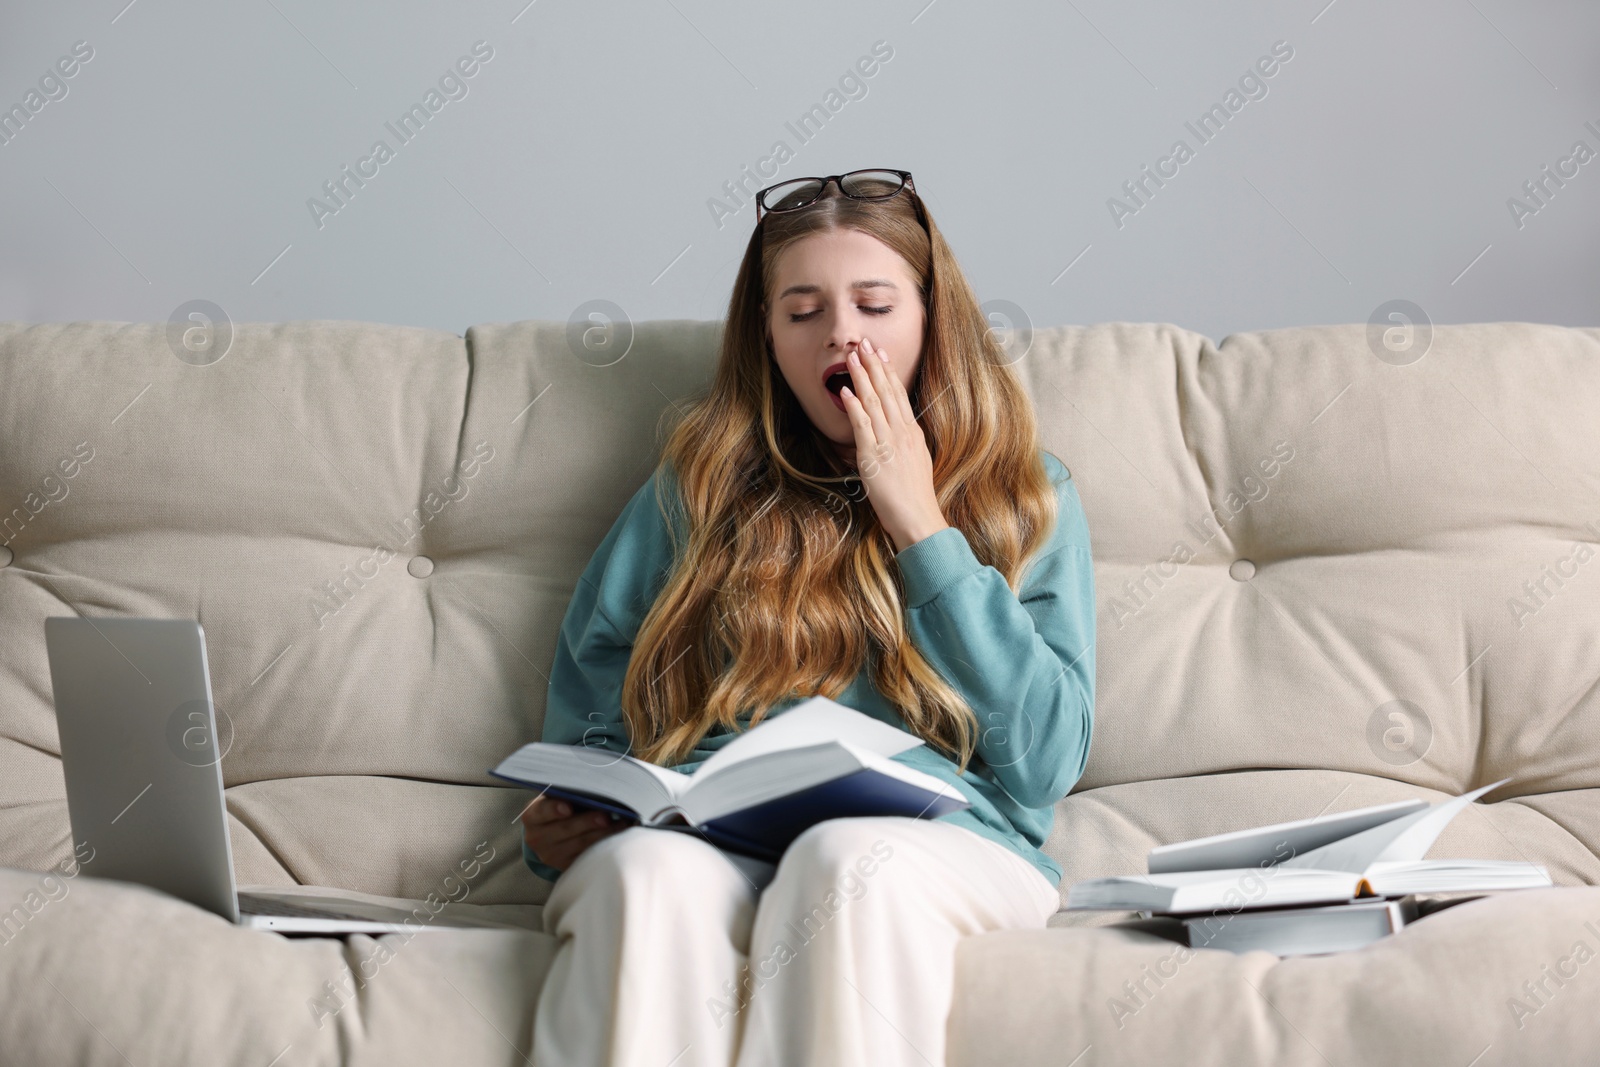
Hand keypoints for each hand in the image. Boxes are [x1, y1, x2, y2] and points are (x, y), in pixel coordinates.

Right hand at [520, 794, 630, 872]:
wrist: (550, 834)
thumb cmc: (559, 806)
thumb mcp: (556, 797)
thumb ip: (568, 793)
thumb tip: (595, 785)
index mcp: (532, 817)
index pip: (541, 812)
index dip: (554, 809)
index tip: (569, 807)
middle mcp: (537, 838)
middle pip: (565, 829)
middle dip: (587, 822)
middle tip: (606, 816)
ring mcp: (551, 855)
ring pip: (580, 844)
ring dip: (603, 834)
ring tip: (621, 824)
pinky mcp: (566, 866)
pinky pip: (588, 856)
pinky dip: (604, 845)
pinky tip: (618, 836)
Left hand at [838, 336, 948, 552]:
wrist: (918, 518)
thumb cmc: (915, 497)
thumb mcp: (916, 463)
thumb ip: (906, 444)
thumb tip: (900, 432)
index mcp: (913, 433)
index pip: (899, 395)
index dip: (888, 373)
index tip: (880, 354)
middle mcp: (902, 432)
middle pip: (887, 391)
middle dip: (874, 365)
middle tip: (865, 343)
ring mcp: (888, 443)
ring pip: (874, 402)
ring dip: (862, 378)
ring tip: (852, 357)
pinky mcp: (874, 456)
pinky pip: (863, 426)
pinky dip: (853, 406)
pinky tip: (846, 391)